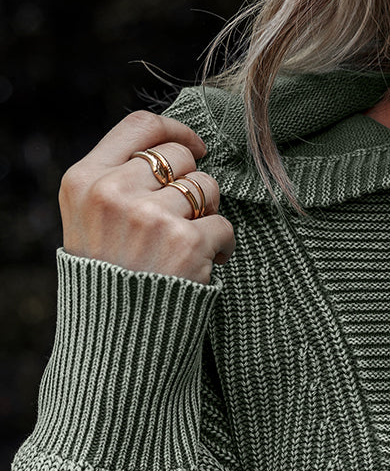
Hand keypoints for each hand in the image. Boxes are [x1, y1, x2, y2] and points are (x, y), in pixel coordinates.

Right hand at [59, 109, 236, 285]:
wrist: (117, 345)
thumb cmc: (109, 285)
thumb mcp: (90, 223)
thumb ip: (117, 184)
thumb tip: (172, 152)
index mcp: (84, 181)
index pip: (139, 126)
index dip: (176, 131)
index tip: (196, 146)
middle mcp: (114, 193)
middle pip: (179, 157)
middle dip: (192, 183)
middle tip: (186, 218)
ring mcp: (150, 217)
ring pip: (206, 187)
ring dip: (208, 214)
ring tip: (191, 245)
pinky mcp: (185, 243)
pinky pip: (223, 226)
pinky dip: (223, 246)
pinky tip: (206, 265)